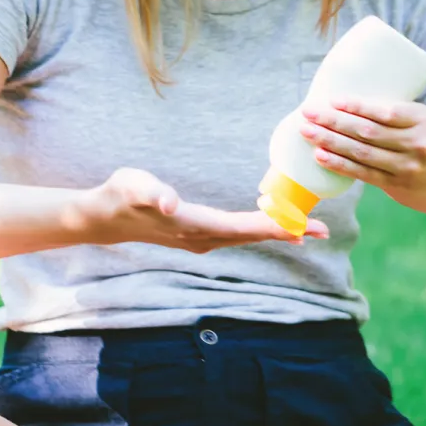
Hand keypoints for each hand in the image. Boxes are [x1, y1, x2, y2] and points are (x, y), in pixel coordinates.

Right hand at [81, 167, 329, 253]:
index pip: (241, 227)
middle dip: (286, 233)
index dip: (272, 226)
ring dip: (277, 233)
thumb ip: (152, 192)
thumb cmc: (119, 195)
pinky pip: (238, 234)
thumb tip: (169, 202)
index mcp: (193, 225)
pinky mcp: (198, 235)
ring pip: (247, 237)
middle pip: (252, 236)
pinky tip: (273, 224)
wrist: (103, 218)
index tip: (300, 227)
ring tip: (307, 229)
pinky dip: (260, 229)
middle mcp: (202, 238)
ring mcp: (200, 240)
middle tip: (322, 230)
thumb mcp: (132, 186)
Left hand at [299, 97, 425, 205]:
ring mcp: (406, 167)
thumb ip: (389, 113)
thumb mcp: (418, 121)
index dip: (358, 106)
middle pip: (368, 131)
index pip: (386, 112)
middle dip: (334, 121)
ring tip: (307, 132)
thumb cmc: (422, 141)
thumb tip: (340, 102)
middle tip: (308, 112)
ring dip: (330, 141)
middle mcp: (417, 143)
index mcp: (422, 119)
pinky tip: (320, 155)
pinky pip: (362, 173)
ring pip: (361, 152)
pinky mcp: (395, 185)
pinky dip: (339, 164)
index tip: (332, 100)